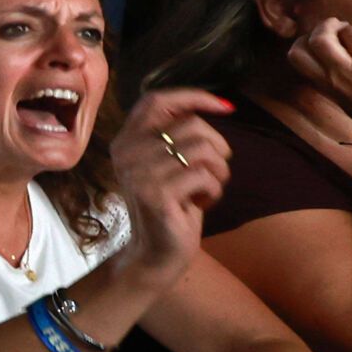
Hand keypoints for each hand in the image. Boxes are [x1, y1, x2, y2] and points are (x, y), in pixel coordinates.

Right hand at [110, 89, 235, 284]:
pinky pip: (204, 176)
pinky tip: (204, 203)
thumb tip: (219, 104)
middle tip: (215, 170)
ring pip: (202, 150)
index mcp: (126, 140)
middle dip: (217, 146)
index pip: (156, 100)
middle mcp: (127, 152)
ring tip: (210, 187)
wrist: (155, 254)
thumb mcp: (168, 164)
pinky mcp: (156, 194)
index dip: (193, 97)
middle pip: (191, 125)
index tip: (225, 107)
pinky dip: (215, 190)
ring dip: (219, 170)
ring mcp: (139, 173)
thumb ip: (177, 135)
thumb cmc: (171, 206)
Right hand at [286, 17, 351, 124]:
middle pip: (320, 37)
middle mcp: (346, 74)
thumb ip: (338, 82)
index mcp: (331, 86)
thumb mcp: (350, 104)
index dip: (305, 41)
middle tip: (343, 29)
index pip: (298, 56)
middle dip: (330, 26)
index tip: (321, 41)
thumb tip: (335, 59)